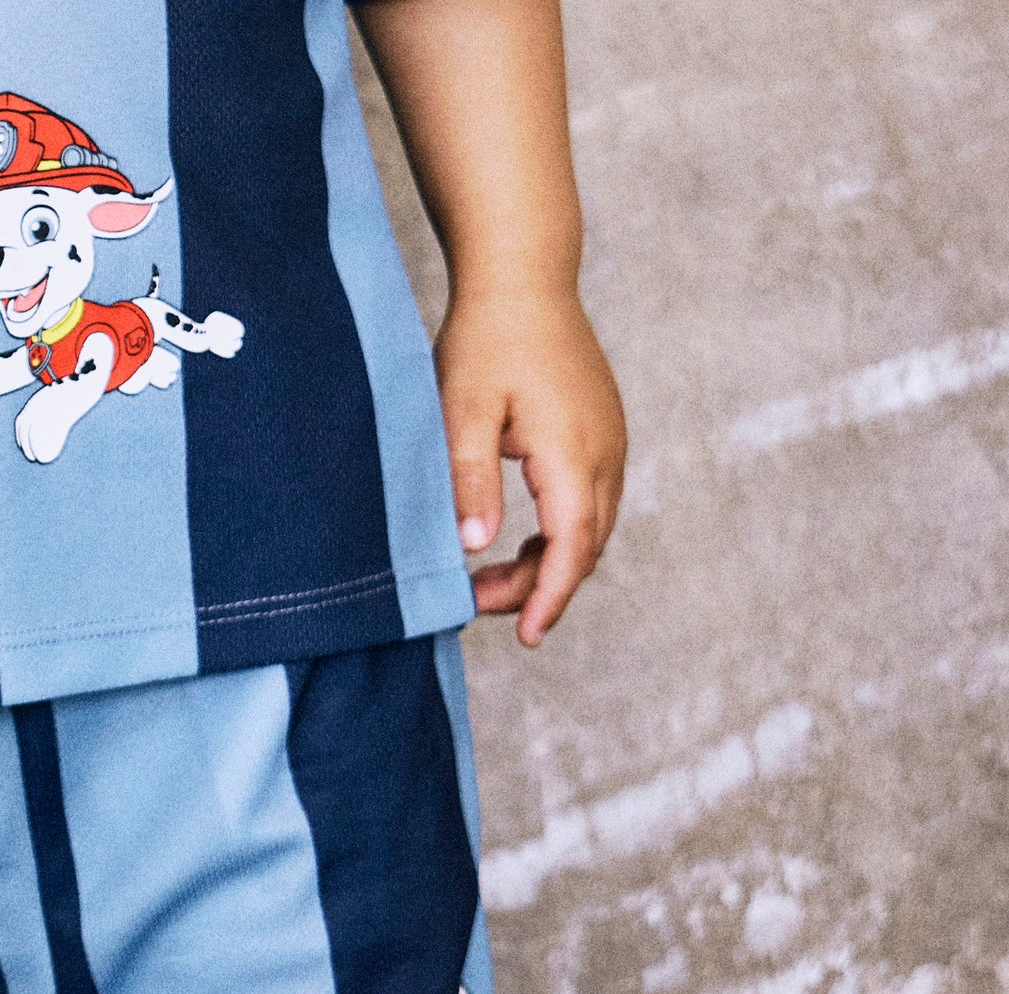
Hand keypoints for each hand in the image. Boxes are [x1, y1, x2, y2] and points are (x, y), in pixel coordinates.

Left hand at [437, 288, 625, 646]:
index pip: (572, 546)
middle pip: (584, 547)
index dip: (549, 597)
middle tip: (478, 604)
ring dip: (548, 564)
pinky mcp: (602, 434)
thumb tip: (476, 547)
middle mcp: (605, 451)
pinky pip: (589, 504)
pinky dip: (559, 536)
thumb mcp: (463, 410)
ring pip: (591, 529)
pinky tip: (517, 545)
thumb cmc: (487, 338)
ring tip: (489, 582)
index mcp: (573, 450)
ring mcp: (610, 441)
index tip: (528, 636)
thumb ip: (470, 478)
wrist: (523, 277)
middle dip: (539, 588)